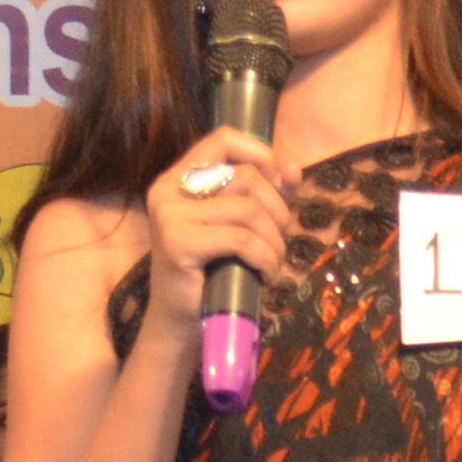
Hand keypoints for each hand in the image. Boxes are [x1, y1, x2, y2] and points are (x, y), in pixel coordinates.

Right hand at [144, 127, 304, 323]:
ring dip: (275, 241)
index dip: (261, 154)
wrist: (181, 323)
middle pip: (247, 177)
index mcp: (179, 177)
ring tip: (272, 263)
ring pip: (249, 209)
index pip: (224, 138)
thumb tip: (292, 169)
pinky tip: (265, 276)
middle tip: (277, 242)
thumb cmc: (213, 273)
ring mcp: (169, 214)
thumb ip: (266, 193)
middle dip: (278, 211)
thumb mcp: (240, 225)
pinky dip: (265, 259)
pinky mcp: (177, 242)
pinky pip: (241, 239)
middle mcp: (168, 188)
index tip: (281, 183)